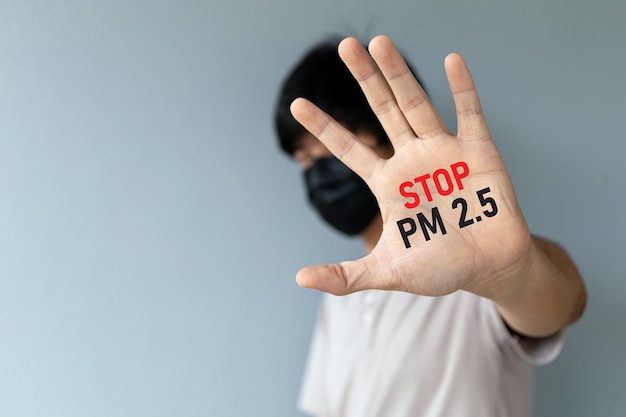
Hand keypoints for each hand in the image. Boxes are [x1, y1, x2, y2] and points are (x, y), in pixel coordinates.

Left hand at [290, 35, 532, 297]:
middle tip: (345, 46)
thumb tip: (298, 280)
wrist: (491, 268)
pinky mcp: (478, 152)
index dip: (325, 128)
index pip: (349, 149)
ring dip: (399, 74)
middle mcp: (412, 160)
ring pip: (416, 104)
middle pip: (382, 111)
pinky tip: (451, 59)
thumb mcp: (387, 272)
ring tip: (380, 42)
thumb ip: (345, 276)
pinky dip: (462, 87)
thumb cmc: (440, 268)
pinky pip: (469, 113)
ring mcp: (444, 152)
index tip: (297, 105)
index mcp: (388, 184)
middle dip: (365, 80)